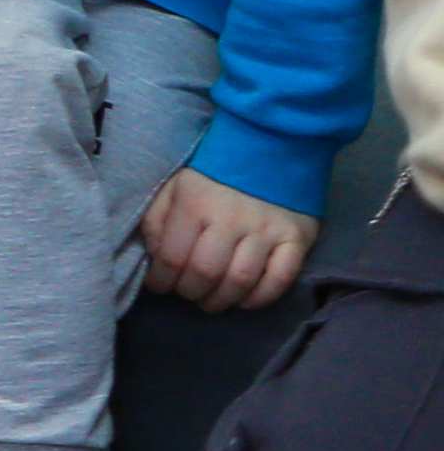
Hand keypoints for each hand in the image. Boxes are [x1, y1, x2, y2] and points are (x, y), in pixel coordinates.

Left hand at [139, 167, 317, 312]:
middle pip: (206, 272)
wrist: (269, 149)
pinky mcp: (296, 240)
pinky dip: (259, 298)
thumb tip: (155, 257)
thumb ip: (158, 220)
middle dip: (190, 292)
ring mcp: (266, 231)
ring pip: (241, 281)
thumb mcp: (175, 186)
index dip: (161, 279)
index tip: (159, 285)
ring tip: (211, 301)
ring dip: (222, 300)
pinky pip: (279, 280)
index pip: (172, 256)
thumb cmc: (213, 174)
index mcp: (194, 203)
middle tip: (187, 293)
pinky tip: (244, 300)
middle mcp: (230, 219)